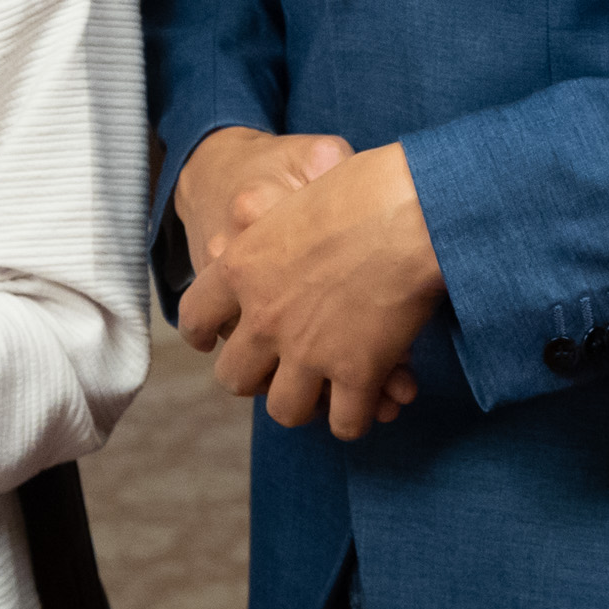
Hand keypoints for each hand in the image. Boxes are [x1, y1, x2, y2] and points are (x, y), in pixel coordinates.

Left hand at [178, 143, 438, 440]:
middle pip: (234, 378)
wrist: (413, 208)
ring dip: (306, 404)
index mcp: (241, 266)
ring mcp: (307, 351)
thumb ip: (278, 229)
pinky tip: (371, 401)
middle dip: (256, 379)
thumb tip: (274, 229)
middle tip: (278, 370)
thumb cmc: (366, 186)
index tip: (212, 340)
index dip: (203, 333)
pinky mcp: (355, 373)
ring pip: (286, 410)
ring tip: (324, 392)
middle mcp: (264, 317)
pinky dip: (357, 417)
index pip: (195, 316)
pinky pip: (344, 422)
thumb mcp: (295, 196)